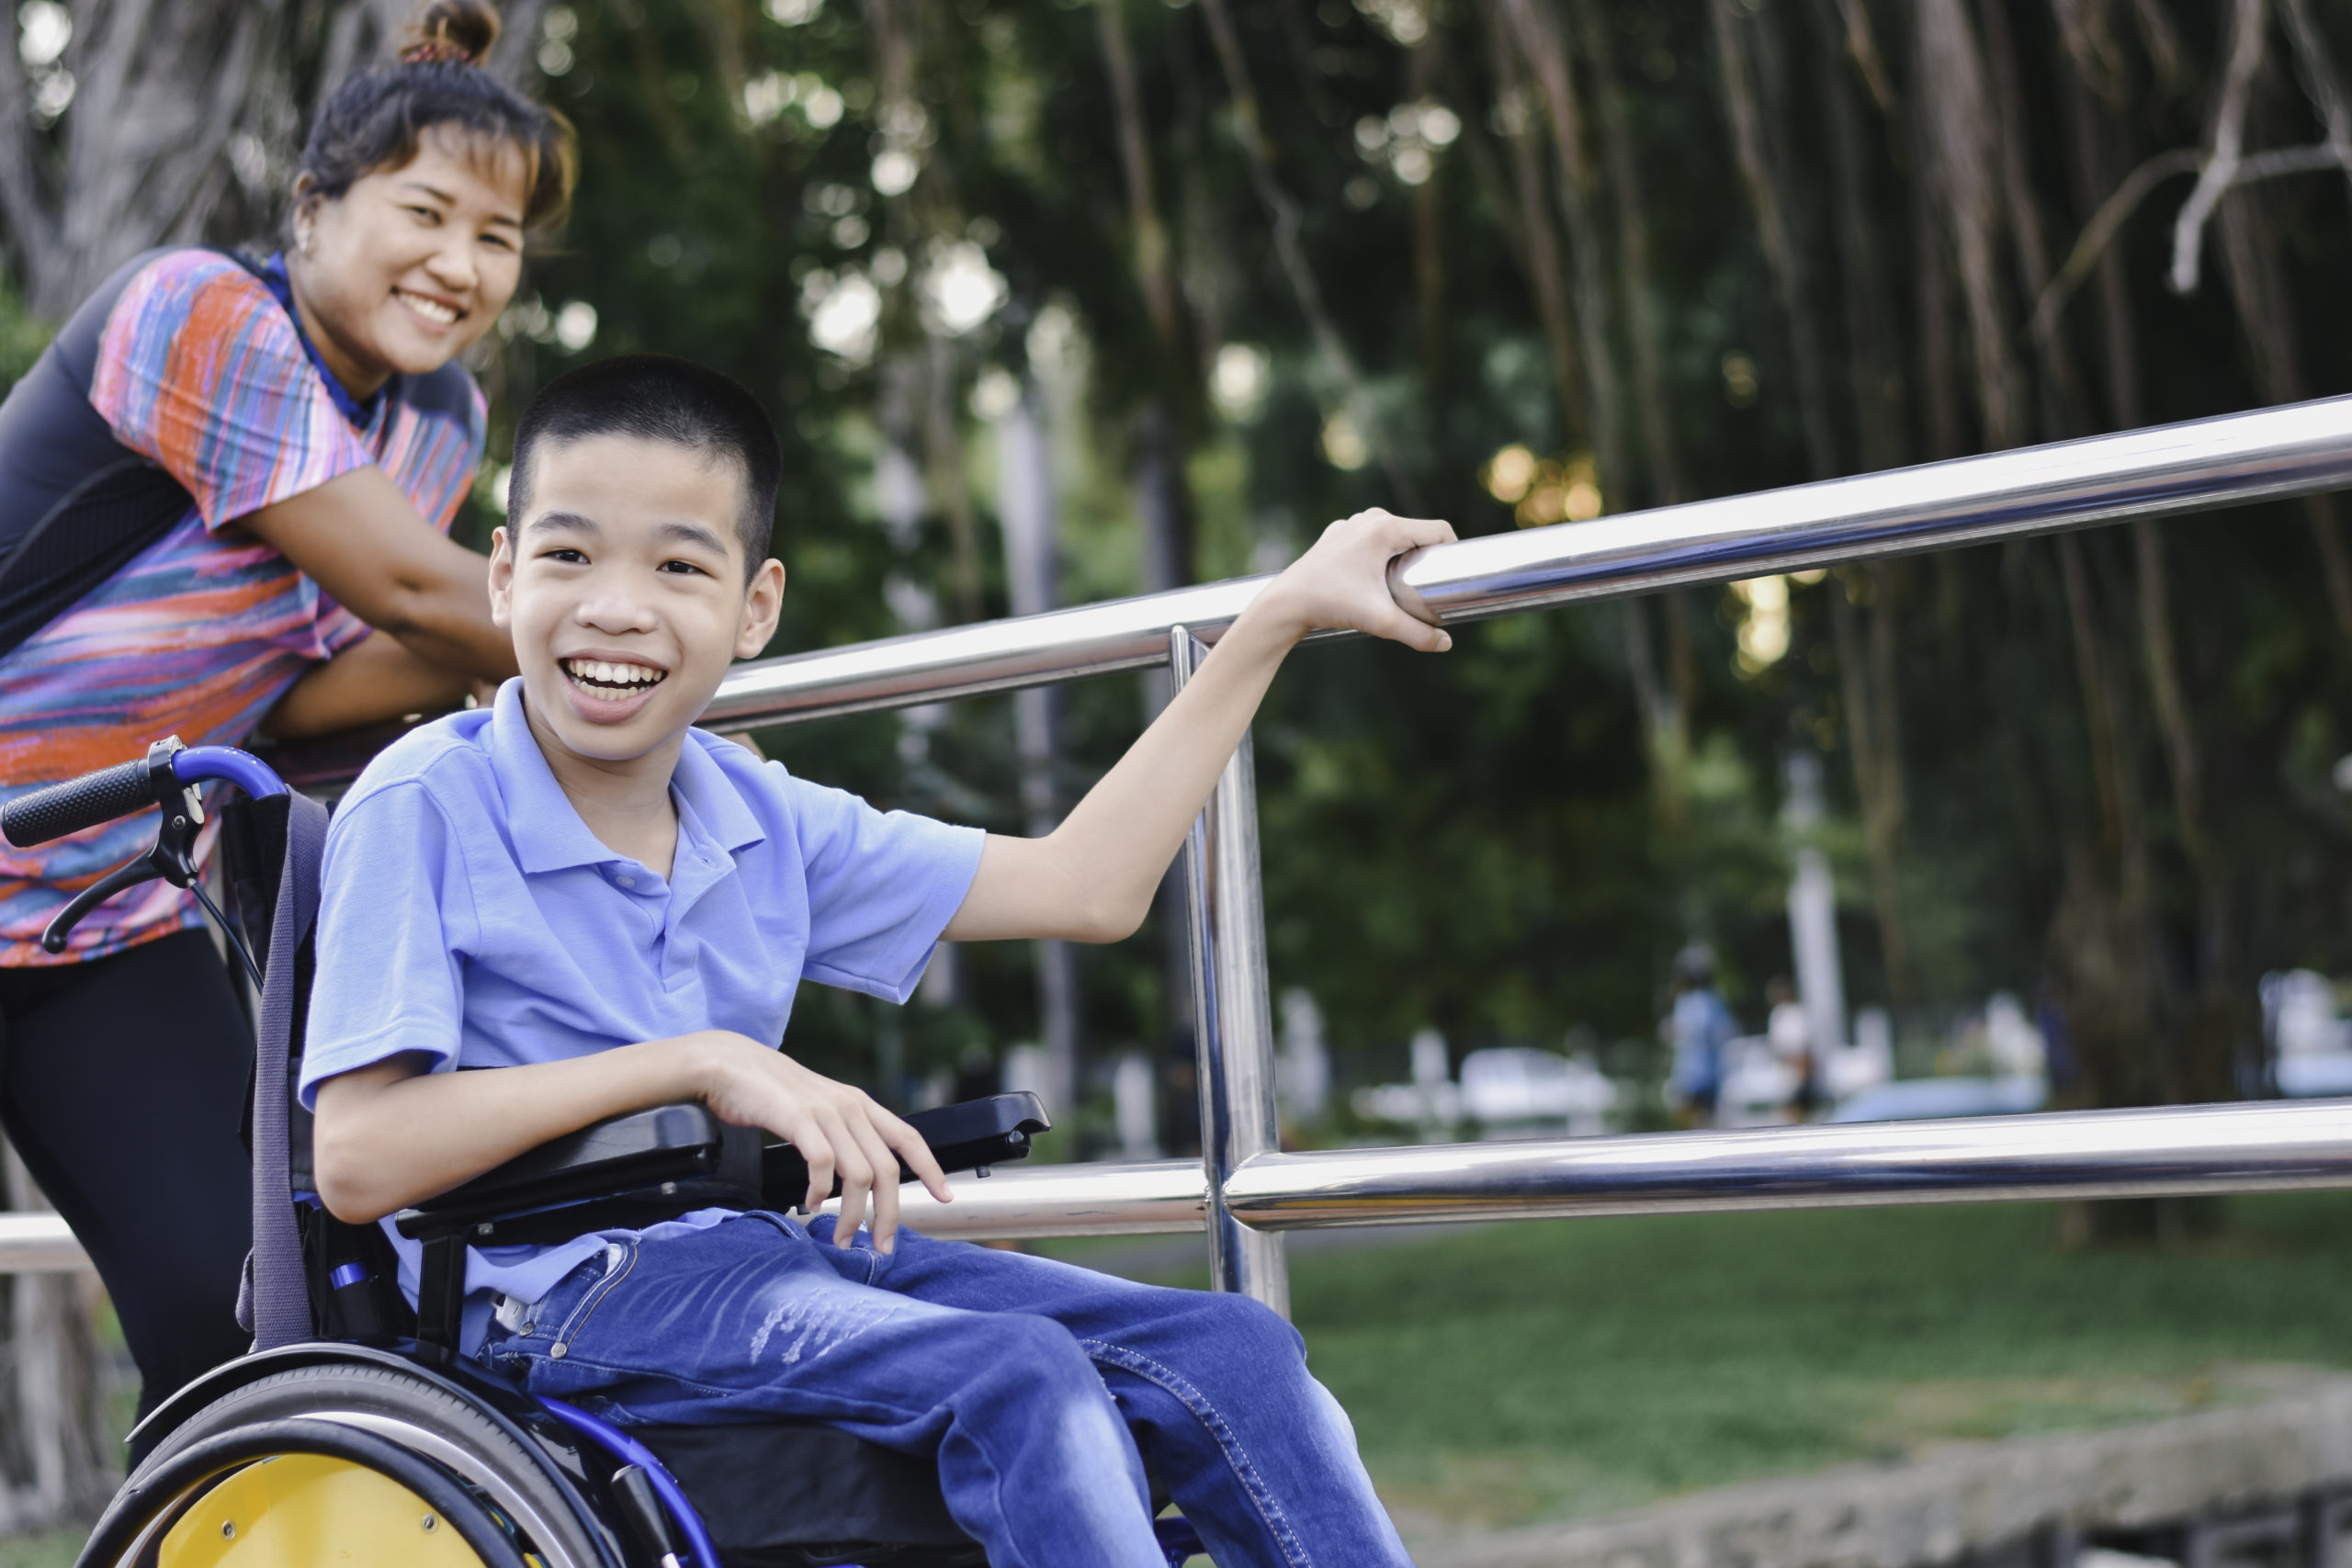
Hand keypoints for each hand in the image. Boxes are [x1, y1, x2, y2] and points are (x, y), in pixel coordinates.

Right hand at [692, 1033, 952, 1251]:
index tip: (944, 1196)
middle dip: (890, 1213)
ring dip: (853, 1215)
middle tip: (883, 1245)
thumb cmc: (771, 1092)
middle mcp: (850, 1107)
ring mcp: (826, 1112)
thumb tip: (859, 1177)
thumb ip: (843, 1133)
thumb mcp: (820, 1108)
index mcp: (861, 1105)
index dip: (930, 1168)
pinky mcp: (798, 1118)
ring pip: (859, 1175)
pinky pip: (822, 1165)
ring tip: (842, 1237)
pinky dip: (819, 1192)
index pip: (908, 1138)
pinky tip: (809, 1204)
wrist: (730, 1064)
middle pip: (887, 1170)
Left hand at [1248, 508, 1456, 652]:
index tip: (1454, 575)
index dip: (1453, 551)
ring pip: (1393, 535)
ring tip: (1405, 583)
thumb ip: (1417, 634)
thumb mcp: (1380, 621)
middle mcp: (1369, 518)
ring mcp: (1351, 525)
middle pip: (1415, 532)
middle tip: (1430, 586)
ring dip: (1403, 554)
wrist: (1286, 603)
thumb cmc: (1332, 605)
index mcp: (1385, 527)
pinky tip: (1377, 576)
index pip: (1438, 530)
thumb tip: (1446, 644)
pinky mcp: (1337, 535)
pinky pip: (1370, 539)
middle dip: (1428, 556)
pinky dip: (1380, 554)